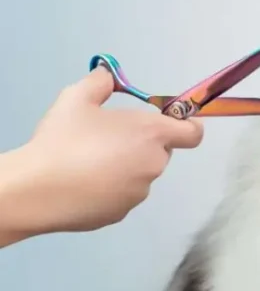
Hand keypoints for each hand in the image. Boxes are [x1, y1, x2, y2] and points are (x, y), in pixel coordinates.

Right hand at [0, 69, 203, 247]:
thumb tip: (107, 76)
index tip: (168, 122)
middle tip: (108, 139)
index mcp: (152, 134)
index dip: (186, 126)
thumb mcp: (76, 98)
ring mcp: (139, 193)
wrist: (36, 189)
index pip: (193, 133)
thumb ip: (99, 82)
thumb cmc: (63, 139)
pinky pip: (122, 196)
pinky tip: (82, 184)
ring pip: (140, 175)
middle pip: (161, 152)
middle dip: (142, 144)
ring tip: (88, 163)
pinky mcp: (120, 214)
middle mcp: (154, 164)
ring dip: (125, 168)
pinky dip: (110, 190)